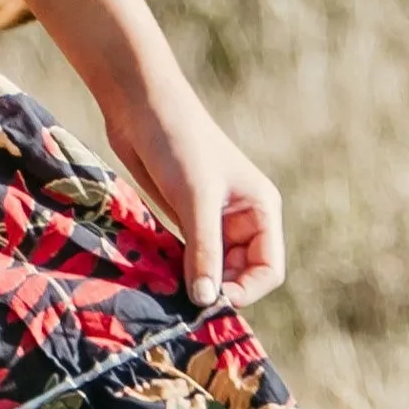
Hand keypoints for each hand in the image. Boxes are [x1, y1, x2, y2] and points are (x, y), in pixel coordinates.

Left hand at [96, 69, 284, 310]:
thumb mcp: (195, 198)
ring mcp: (213, 221)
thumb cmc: (178, 143)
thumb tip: (206, 301)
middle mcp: (243, 219)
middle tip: (184, 302)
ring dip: (196, 283)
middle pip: (242, 275)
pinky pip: (189, 259)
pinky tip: (160, 276)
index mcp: (261, 209)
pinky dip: (179, 271)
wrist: (140, 106)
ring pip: (213, 270)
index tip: (208, 300)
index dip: (244, 291)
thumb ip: (204, 251)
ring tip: (169, 289)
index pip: (268, 270)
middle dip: (218, 290)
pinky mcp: (185, 220)